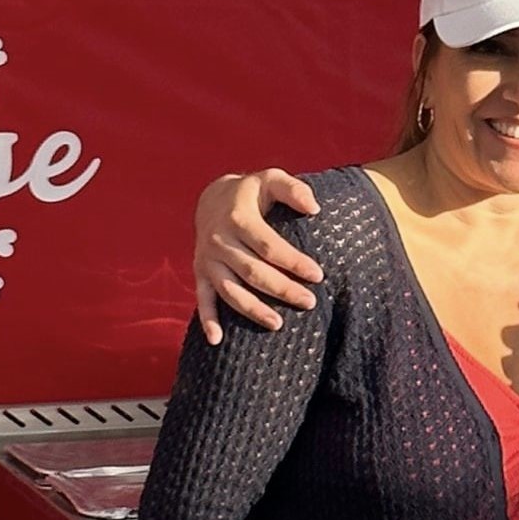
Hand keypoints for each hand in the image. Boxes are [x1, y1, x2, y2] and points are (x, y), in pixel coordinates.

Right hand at [192, 169, 322, 343]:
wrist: (212, 198)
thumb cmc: (251, 192)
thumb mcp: (271, 179)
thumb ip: (293, 189)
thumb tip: (315, 208)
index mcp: (238, 218)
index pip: (269, 246)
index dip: (293, 262)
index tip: (318, 275)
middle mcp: (219, 241)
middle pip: (253, 272)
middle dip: (282, 289)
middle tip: (309, 302)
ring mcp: (207, 260)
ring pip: (230, 290)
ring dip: (252, 310)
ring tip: (278, 324)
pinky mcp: (200, 273)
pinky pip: (202, 299)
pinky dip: (207, 320)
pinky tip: (217, 341)